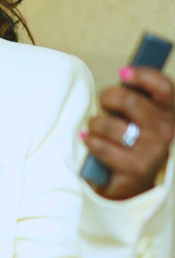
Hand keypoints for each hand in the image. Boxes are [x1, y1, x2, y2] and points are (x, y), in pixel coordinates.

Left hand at [84, 66, 174, 199]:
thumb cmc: (130, 141)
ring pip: (110, 123)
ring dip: (95, 124)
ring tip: (96, 129)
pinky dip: (90, 141)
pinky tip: (89, 141)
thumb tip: (124, 76)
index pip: (165, 88)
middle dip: (107, 98)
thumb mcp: (138, 117)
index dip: (142, 76)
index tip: (123, 72)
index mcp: (171, 115)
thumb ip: (136, 98)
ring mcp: (153, 152)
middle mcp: (167, 133)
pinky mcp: (136, 169)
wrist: (130, 184)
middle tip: (103, 105)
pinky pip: (101, 145)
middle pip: (129, 100)